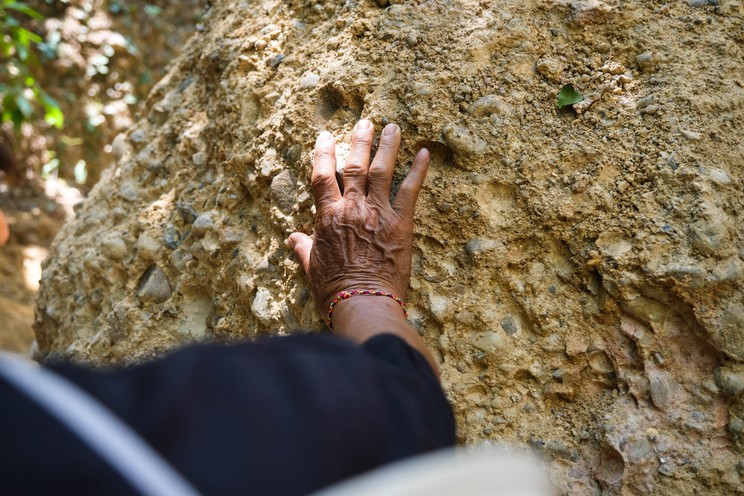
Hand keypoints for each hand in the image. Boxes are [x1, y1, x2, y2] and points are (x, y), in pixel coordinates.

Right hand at [288, 120, 429, 318]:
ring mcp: (378, 213)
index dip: (323, 154)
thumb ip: (303, 249)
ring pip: (382, 170)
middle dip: (359, 141)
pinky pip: (411, 190)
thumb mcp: (312, 268)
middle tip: (365, 121)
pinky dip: (418, 170)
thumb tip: (292, 239)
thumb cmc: (334, 291)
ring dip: (388, 146)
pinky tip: (425, 153)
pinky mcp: (401, 222)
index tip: (325, 136)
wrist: (364, 303)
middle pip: (355, 166)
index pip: (322, 177)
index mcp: (328, 218)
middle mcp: (352, 208)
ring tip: (393, 127)